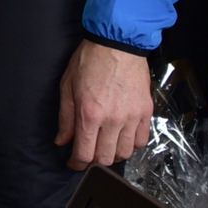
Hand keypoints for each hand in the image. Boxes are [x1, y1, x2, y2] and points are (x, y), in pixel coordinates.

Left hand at [54, 39, 153, 169]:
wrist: (117, 43)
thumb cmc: (91, 60)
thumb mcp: (67, 86)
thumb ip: (65, 118)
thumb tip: (62, 140)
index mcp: (90, 114)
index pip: (84, 154)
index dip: (76, 164)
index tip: (73, 163)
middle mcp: (113, 119)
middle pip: (105, 158)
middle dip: (93, 161)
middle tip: (87, 154)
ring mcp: (132, 117)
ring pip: (125, 153)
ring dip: (113, 155)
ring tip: (104, 146)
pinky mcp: (146, 112)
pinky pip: (142, 141)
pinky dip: (132, 145)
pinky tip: (122, 138)